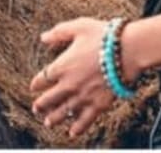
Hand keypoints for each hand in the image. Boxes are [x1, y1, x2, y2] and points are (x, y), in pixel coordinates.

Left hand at [29, 18, 115, 137]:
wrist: (127, 50)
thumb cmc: (103, 36)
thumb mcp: (78, 27)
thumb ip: (59, 33)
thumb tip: (43, 37)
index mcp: (62, 66)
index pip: (42, 79)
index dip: (36, 83)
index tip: (34, 86)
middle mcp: (69, 85)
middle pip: (49, 99)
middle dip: (40, 105)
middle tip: (36, 108)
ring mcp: (83, 97)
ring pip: (63, 112)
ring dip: (53, 118)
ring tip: (48, 122)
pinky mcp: (98, 105)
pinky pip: (84, 120)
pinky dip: (77, 128)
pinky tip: (72, 132)